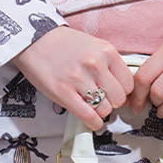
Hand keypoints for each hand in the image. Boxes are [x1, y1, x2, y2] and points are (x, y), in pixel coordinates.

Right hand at [12, 25, 135, 131]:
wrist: (33, 40)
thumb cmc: (62, 44)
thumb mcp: (93, 45)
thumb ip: (108, 64)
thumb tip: (121, 88)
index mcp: (106, 51)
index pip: (129, 83)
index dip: (123, 92)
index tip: (116, 94)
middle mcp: (95, 64)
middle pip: (119, 98)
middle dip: (112, 103)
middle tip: (103, 100)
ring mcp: (79, 79)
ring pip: (105, 109)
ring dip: (100, 112)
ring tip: (92, 106)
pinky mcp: (63, 92)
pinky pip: (88, 116)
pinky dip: (93, 122)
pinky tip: (91, 120)